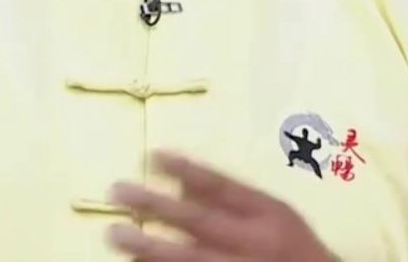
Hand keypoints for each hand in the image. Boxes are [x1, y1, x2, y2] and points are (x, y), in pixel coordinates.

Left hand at [104, 150, 337, 261]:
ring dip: (149, 249)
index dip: (187, 169)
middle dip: (156, 207)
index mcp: (267, 214)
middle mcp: (253, 243)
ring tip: (115, 235)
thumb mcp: (273, 212)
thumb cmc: (293, 247)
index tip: (152, 155)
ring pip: (189, 260)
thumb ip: (232, 196)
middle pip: (199, 222)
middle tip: (117, 193)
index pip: (223, 186)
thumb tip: (181, 177)